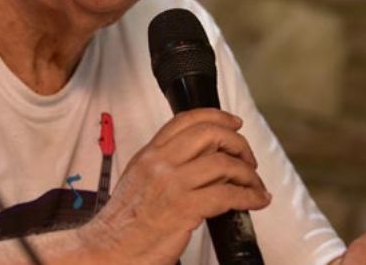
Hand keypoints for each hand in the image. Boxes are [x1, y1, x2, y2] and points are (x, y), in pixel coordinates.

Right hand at [80, 108, 270, 263]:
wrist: (110, 248)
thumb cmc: (124, 223)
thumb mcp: (139, 180)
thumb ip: (165, 165)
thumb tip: (204, 161)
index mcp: (149, 153)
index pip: (185, 120)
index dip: (216, 116)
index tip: (233, 123)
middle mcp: (159, 162)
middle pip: (208, 134)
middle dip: (237, 143)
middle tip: (247, 158)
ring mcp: (171, 184)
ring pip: (222, 163)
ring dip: (248, 174)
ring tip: (255, 185)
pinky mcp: (184, 208)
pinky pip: (227, 194)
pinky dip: (249, 196)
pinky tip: (256, 201)